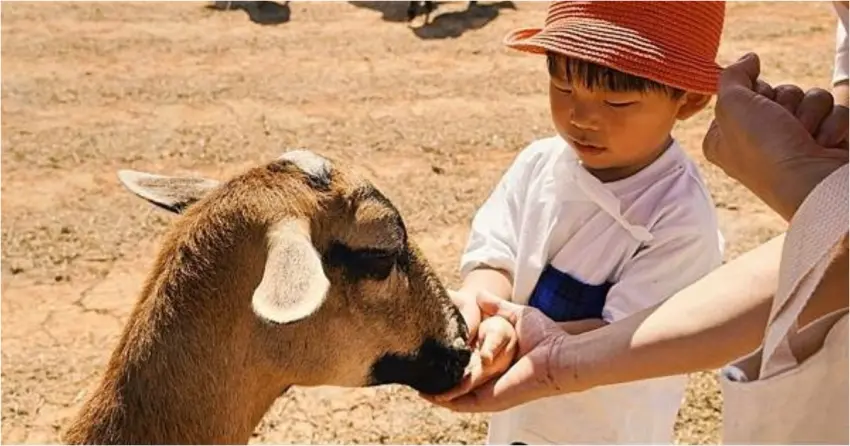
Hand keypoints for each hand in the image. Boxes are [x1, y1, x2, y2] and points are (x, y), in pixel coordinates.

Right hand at [426, 291, 569, 412]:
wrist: (559, 355)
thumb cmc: (545, 337)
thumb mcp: (516, 316)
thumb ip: (497, 307)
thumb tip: (480, 294)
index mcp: (496, 361)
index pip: (468, 361)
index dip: (450, 355)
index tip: (432, 347)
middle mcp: (491, 378)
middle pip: (458, 378)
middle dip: (439, 375)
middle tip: (417, 368)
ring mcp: (489, 390)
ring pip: (455, 392)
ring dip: (436, 389)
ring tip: (415, 382)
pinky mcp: (489, 399)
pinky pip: (461, 402)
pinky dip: (444, 398)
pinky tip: (427, 393)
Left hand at [703, 53, 848, 220]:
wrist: (813, 183)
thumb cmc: (766, 149)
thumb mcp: (733, 104)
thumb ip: (733, 75)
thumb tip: (749, 59)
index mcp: (724, 137)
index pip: (743, 92)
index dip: (753, 93)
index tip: (754, 109)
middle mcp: (755, 141)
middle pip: (778, 91)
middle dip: (785, 101)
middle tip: (782, 124)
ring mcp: (791, 143)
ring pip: (808, 97)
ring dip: (810, 111)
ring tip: (804, 137)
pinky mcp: (823, 143)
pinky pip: (833, 110)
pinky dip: (832, 123)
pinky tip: (823, 144)